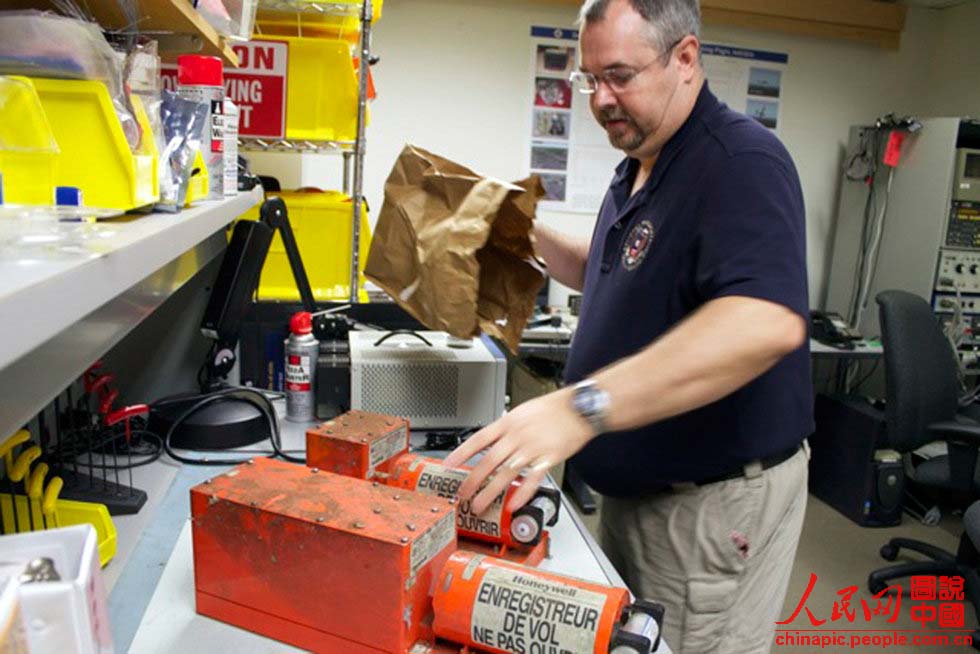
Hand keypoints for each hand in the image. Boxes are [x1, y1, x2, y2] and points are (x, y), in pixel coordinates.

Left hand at [444, 388, 595, 514]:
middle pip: (489, 461)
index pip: (478, 439)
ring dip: (491, 491)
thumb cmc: (553, 408)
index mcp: (508, 423)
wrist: (579, 408)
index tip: (448, 464)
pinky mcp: (549, 458)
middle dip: (473, 480)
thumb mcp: (523, 411)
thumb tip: (493, 439)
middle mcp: (517, 436)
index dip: (461, 453)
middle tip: (462, 494)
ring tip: (480, 504)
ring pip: (506, 473)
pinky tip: (513, 504)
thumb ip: (507, 427)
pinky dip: (522, 493)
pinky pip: (533, 478)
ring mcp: (532, 447)